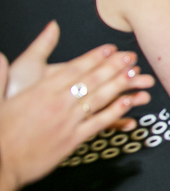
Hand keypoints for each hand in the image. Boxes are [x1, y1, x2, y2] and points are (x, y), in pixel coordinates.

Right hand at [0, 22, 154, 190]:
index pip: (73, 69)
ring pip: (98, 99)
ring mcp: (67, 122)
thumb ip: (0, 74)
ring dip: (119, 85)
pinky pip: (98, 124)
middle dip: (113, 67)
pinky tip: (128, 103)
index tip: (109, 49)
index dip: (94, 57)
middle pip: (91, 81)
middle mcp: (57, 104)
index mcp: (40, 91)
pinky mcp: (72, 141)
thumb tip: (0, 57)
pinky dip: (115, 112)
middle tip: (130, 57)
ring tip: (135, 74)